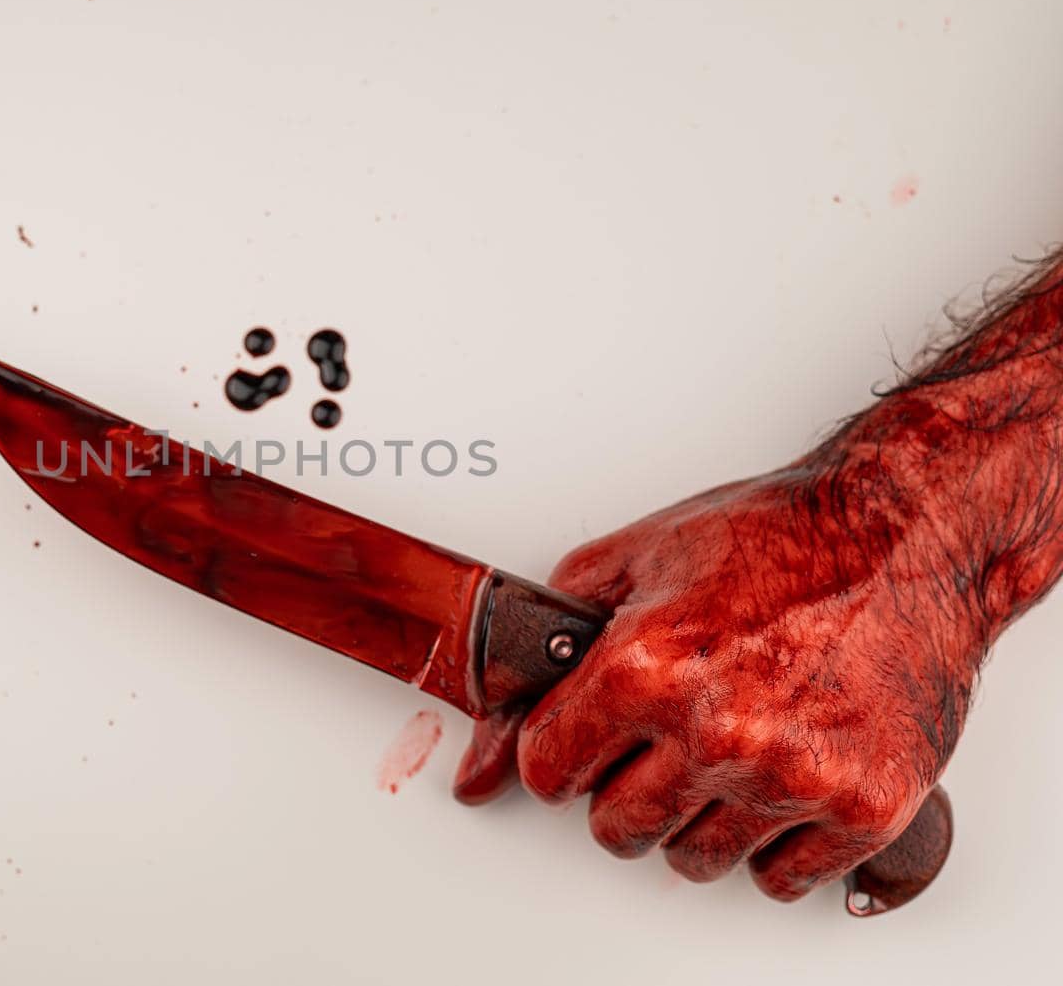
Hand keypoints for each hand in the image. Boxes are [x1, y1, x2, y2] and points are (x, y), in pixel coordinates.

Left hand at [453, 464, 983, 900]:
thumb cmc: (784, 536)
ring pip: (695, 861)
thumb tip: (508, 681)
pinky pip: (784, 879)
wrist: (906, 537)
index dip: (556, 757)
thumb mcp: (644, 550)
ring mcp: (791, 778)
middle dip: (619, 796)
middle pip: (615, 831)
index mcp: (644, 670)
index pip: (546, 773)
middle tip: (650, 756)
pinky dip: (774, 846)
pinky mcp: (861, 808)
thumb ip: (566, 617)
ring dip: (696, 823)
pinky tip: (776, 791)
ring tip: (721, 762)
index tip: (575, 751)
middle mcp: (714, 732)